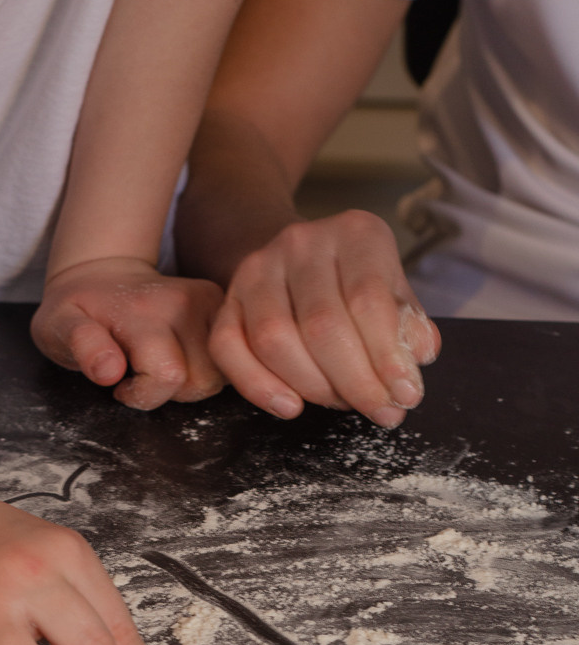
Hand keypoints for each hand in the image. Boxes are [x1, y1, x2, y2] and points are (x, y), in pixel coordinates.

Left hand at [31, 257, 225, 409]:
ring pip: (221, 373)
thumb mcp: (58, 326)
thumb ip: (82, 346)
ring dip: (193, 381)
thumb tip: (109, 371)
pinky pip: (229, 358)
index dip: (144, 394)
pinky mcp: (222, 304)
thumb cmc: (78, 309)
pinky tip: (183, 355)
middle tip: (142, 373)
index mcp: (144, 311)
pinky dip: (210, 366)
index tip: (120, 384)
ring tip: (161, 363)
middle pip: (202, 380)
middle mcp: (185, 301)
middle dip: (172, 391)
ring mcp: (210, 301)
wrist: (101, 273)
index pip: (168, 375)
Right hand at [208, 211, 440, 426]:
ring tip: (342, 402)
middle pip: (321, 325)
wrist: (302, 265)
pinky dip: (257, 385)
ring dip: (313, 387)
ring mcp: (258, 269)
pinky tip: (290, 406)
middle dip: (355, 382)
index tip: (404, 395)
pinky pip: (228, 347)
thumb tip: (417, 355)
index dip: (387, 356)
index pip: (369, 299)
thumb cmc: (357, 287)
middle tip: (380, 412)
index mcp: (355, 233)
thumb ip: (409, 325)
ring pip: (274, 339)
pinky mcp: (227, 300)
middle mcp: (302, 242)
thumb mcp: (396, 295)